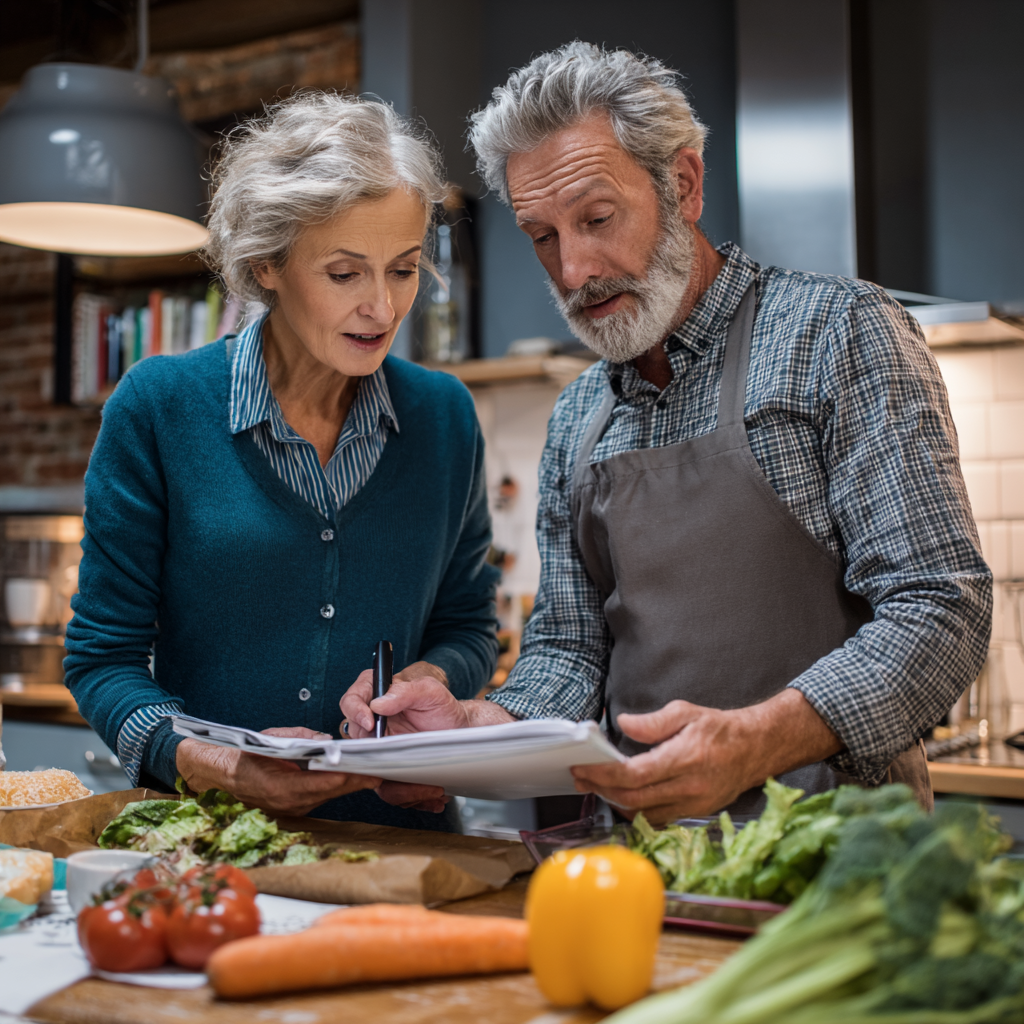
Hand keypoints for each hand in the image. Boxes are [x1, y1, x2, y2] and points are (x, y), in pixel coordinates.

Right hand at [261, 726, 448, 815]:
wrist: (221, 776)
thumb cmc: (243, 755)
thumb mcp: (271, 739)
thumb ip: (301, 737)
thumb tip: (326, 739)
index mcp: (286, 787)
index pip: (331, 781)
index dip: (357, 774)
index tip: (378, 769)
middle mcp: (294, 803)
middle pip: (340, 789)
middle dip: (366, 779)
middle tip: (395, 772)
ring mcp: (297, 808)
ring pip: (337, 793)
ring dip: (358, 782)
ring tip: (386, 771)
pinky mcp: (299, 807)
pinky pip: (328, 795)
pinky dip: (345, 784)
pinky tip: (362, 774)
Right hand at [338, 661, 514, 811]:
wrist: (458, 730)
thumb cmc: (442, 707)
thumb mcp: (429, 691)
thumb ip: (404, 691)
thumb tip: (377, 704)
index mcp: (375, 697)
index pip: (350, 702)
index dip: (355, 712)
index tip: (370, 723)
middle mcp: (371, 725)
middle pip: (355, 744)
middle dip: (377, 759)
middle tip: (405, 764)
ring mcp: (377, 750)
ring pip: (371, 774)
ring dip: (401, 786)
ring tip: (431, 787)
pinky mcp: (387, 770)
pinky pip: (389, 790)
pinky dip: (412, 796)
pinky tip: (433, 793)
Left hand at [570, 690, 841, 824]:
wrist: (756, 749)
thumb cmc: (720, 728)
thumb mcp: (686, 712)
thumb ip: (652, 722)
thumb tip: (623, 723)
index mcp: (683, 758)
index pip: (633, 774)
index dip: (602, 774)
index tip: (582, 768)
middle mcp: (688, 787)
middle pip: (633, 798)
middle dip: (601, 790)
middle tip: (580, 778)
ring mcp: (693, 804)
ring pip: (643, 813)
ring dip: (615, 802)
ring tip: (597, 786)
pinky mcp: (695, 813)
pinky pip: (658, 818)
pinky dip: (636, 810)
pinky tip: (624, 796)